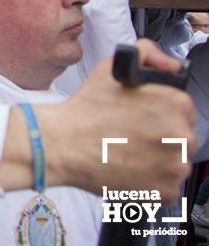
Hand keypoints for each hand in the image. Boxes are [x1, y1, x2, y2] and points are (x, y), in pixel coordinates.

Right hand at [41, 39, 194, 201]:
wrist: (61, 144)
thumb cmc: (85, 110)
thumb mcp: (112, 67)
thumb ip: (147, 53)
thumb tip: (171, 65)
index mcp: (175, 103)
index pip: (183, 109)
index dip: (160, 112)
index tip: (142, 118)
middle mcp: (182, 135)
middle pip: (182, 136)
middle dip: (161, 136)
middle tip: (131, 135)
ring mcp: (175, 166)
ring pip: (175, 161)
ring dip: (157, 159)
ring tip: (127, 153)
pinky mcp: (165, 192)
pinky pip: (166, 186)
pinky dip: (150, 181)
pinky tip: (127, 169)